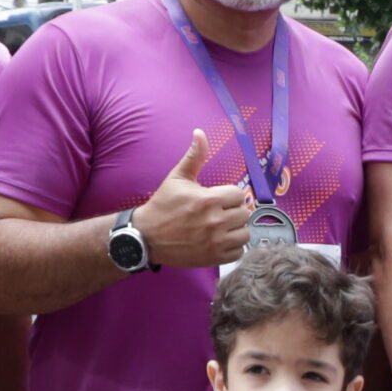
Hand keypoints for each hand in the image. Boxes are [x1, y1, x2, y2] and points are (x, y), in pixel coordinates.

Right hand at [133, 129, 250, 269]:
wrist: (146, 236)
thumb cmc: (162, 205)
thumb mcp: (177, 178)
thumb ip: (194, 156)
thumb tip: (200, 133)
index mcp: (209, 199)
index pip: (239, 195)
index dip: (229, 196)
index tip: (218, 200)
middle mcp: (215, 221)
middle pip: (244, 214)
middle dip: (233, 212)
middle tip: (218, 214)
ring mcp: (215, 241)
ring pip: (245, 234)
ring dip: (236, 230)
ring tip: (221, 228)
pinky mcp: (214, 258)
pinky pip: (238, 252)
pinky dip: (233, 248)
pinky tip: (220, 241)